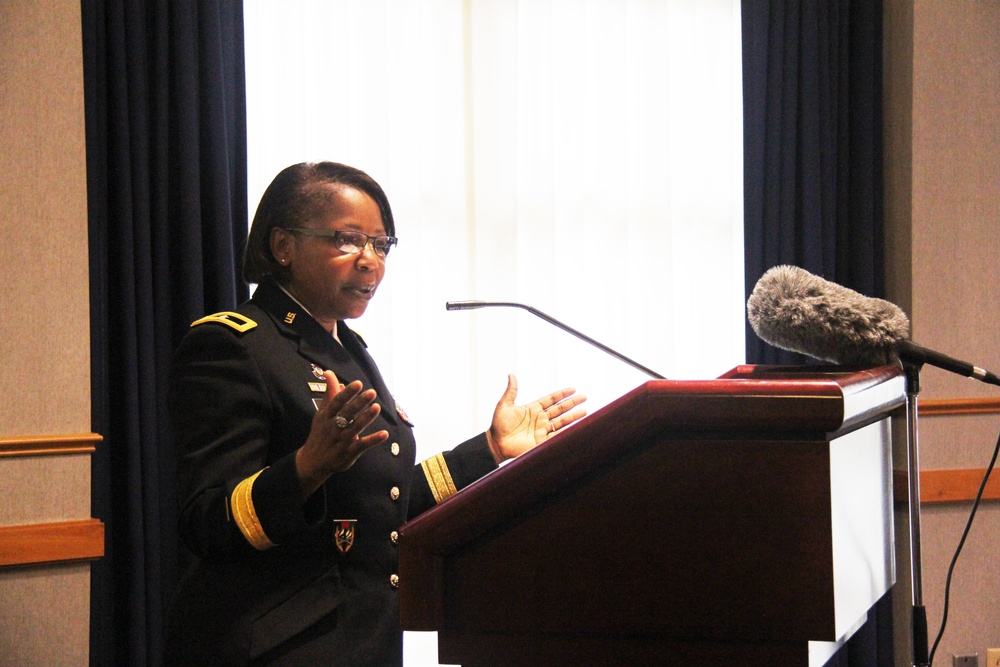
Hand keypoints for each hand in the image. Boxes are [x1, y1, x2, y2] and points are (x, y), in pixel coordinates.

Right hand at [295, 370, 388, 498]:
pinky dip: (373, 440)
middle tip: (372, 392)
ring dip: (366, 418)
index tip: (358, 384)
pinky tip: (385, 434)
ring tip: (377, 407)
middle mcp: (332, 428)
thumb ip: (329, 393)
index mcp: (325, 417)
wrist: (313, 462)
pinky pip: (362, 445)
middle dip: (359, 403)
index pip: (336, 403)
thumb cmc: (320, 433)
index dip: (347, 393)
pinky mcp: (349, 453)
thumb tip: (329, 372)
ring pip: (355, 428)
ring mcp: (341, 441)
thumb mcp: (322, 414)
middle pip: (346, 414)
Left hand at [486, 373, 586, 463]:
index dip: (562, 394)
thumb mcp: (504, 405)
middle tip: (584, 397)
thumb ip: (511, 391)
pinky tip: (576, 428)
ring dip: (573, 417)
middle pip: (560, 409)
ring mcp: (542, 430)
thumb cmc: (498, 425)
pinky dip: (567, 432)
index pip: (551, 399)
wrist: (496, 443)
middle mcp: (540, 419)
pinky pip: (557, 436)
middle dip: (572, 403)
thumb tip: (511, 374)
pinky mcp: (542, 442)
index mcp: (533, 408)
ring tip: (585, 411)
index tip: (573, 389)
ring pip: (561, 422)